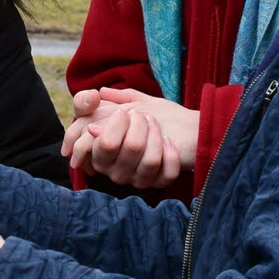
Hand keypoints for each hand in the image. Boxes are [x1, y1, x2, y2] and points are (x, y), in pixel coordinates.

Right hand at [62, 88, 198, 188]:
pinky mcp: (158, 182)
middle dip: (139, 125)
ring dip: (156, 135)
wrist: (182, 125)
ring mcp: (137, 179)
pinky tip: (169, 141)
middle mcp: (115, 171)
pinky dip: (171, 154)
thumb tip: (96, 96)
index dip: (116, 124)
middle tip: (142, 116)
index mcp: (100, 154)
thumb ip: (99, 100)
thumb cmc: (145, 113)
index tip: (122, 113)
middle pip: (131, 148)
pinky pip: (166, 174)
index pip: (106, 144)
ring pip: (150, 161)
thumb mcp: (120, 103)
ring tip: (155, 123)